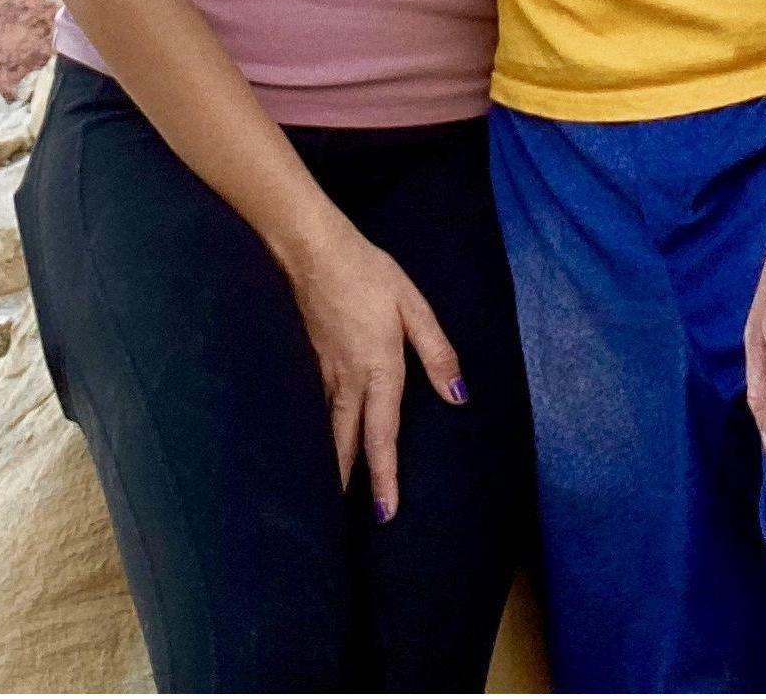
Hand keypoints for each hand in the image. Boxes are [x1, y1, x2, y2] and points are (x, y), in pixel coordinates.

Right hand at [282, 217, 464, 524]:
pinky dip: (313, 429)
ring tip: (327, 489)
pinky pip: (311, 404)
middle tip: (346, 518)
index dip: (385, 476)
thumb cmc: (367, 272)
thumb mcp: (413, 305)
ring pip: (324, 426)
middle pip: (346, 441)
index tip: (387, 512)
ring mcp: (321, 369)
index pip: (383, 435)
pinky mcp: (306, 355)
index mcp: (380, 370)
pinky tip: (313, 435)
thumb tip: (459, 396)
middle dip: (347, 481)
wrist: (311, 247)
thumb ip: (437, 351)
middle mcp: (348, 379)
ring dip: (328, 459)